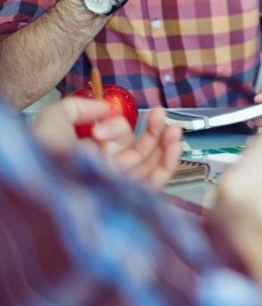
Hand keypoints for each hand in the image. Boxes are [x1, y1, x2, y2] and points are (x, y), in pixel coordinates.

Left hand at [32, 99, 182, 187]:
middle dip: (153, 131)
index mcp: (88, 157)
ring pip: (150, 165)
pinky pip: (155, 182)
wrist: (41, 180)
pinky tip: (176, 144)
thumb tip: (107, 108)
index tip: (103, 122)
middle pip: (137, 151)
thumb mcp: (54, 119)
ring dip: (166, 144)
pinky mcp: (128, 199)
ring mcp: (117, 186)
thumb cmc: (41, 151)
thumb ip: (80, 107)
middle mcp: (104, 172)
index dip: (116, 127)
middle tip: (160, 113)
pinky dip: (169, 163)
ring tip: (175, 127)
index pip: (112, 141)